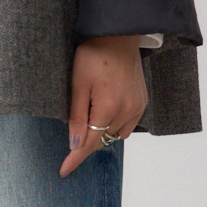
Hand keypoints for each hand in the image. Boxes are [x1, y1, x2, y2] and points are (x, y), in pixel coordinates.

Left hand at [59, 36, 148, 176]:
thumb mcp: (78, 84)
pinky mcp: (142, 102)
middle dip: (85, 143)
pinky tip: (105, 116)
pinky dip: (114, 127)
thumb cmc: (94, 54)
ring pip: (114, 135)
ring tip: (89, 120)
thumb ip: (77, 117)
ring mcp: (137, 107)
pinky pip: (127, 127)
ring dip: (100, 134)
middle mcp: (126, 111)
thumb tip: (75, 145)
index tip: (64, 171)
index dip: (75, 159)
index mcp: (108, 107)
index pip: (89, 143)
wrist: (118, 35)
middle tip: (71, 142)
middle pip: (101, 140)